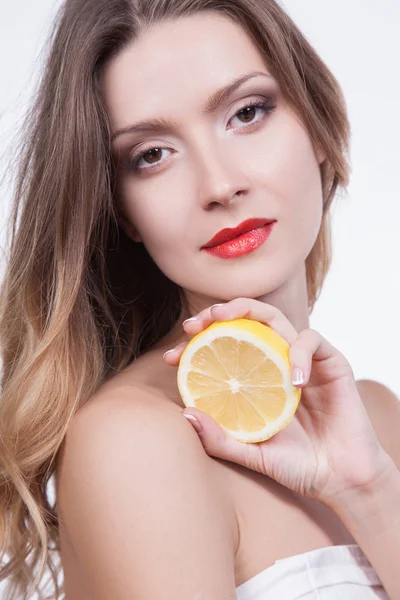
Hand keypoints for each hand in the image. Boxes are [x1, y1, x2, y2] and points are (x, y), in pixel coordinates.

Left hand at [164, 297, 391, 505]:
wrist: (340, 481)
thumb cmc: (296, 466)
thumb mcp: (251, 453)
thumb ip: (221, 438)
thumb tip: (185, 414)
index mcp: (256, 379)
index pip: (223, 349)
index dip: (196, 346)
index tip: (172, 357)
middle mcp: (277, 363)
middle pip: (248, 321)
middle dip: (219, 313)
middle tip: (194, 324)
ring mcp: (303, 361)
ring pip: (276, 319)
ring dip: (249, 312)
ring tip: (224, 320)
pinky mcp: (331, 363)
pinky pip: (312, 341)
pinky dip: (299, 353)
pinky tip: (293, 379)